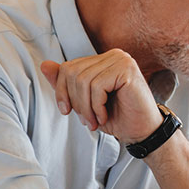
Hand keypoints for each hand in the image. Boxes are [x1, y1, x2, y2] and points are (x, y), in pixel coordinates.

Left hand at [40, 50, 160, 144]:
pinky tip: (104, 116)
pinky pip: (97, 86)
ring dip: (85, 107)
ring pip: (83, 80)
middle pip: (72, 72)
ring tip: (95, 121)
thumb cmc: (117, 117)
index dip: (62, 92)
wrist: (143, 132)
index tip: (68, 112)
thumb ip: (66, 84)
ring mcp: (121, 60)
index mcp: (103, 59)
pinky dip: (96, 106)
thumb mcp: (84, 102)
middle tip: (86, 120)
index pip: (68, 68)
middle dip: (74, 101)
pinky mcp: (127, 69)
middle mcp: (113, 55)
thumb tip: (45, 65)